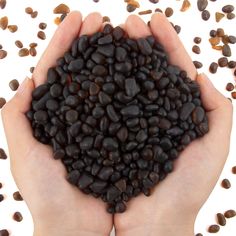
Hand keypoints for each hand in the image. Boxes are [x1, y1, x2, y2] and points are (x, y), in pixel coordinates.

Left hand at [1, 12, 112, 235]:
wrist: (74, 223)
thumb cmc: (47, 192)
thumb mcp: (24, 151)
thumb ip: (19, 116)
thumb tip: (28, 82)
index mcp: (52, 113)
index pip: (57, 69)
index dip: (66, 42)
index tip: (78, 18)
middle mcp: (77, 113)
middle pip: (83, 71)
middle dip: (90, 43)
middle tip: (103, 20)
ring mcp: (98, 123)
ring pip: (104, 85)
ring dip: (111, 60)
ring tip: (121, 37)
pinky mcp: (115, 135)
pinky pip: (120, 108)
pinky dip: (126, 88)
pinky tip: (136, 72)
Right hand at [114, 14, 232, 235]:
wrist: (155, 220)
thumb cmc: (187, 189)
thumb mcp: (213, 146)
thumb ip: (216, 110)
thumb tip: (201, 76)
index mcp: (177, 111)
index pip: (173, 70)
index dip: (165, 43)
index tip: (154, 20)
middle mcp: (153, 113)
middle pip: (146, 71)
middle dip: (139, 45)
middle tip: (126, 22)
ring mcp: (130, 122)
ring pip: (125, 85)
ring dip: (119, 60)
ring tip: (109, 36)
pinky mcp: (112, 134)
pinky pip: (107, 107)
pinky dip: (102, 88)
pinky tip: (94, 70)